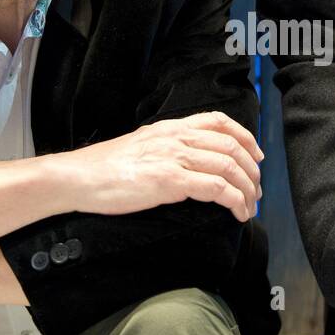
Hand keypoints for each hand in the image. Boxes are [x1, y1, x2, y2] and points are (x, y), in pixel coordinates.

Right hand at [52, 111, 262, 221]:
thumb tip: (187, 161)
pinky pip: (217, 188)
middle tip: (257, 190)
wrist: (77, 178)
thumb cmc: (104, 168)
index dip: (246, 137)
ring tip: (251, 205)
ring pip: (230, 167)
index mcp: (171, 127)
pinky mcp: (170, 181)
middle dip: (252, 170)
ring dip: (248, 189)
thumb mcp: (141, 145)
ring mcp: (174, 158)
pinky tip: (238, 213)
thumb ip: (166, 147)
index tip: (256, 155)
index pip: (219, 121)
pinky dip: (235, 201)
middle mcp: (177, 137)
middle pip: (232, 146)